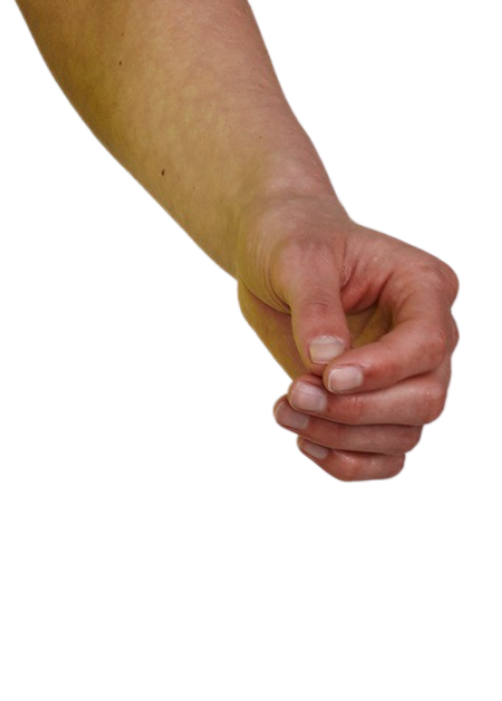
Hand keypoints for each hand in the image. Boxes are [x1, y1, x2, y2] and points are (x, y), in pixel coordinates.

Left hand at [236, 195, 459, 481]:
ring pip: (404, 433)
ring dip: (342, 437)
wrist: (273, 253)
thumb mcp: (296, 257)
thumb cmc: (292, 239)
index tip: (326, 375)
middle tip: (294, 394)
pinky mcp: (378, 403)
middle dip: (357, 409)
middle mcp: (427, 336)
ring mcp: (407, 374)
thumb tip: (327, 361)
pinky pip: (385, 455)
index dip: (382, 369)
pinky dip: (348, 462)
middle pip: (425, 398)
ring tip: (284, 410)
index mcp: (423, 286)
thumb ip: (315, 306)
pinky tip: (304, 441)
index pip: (428, 343)